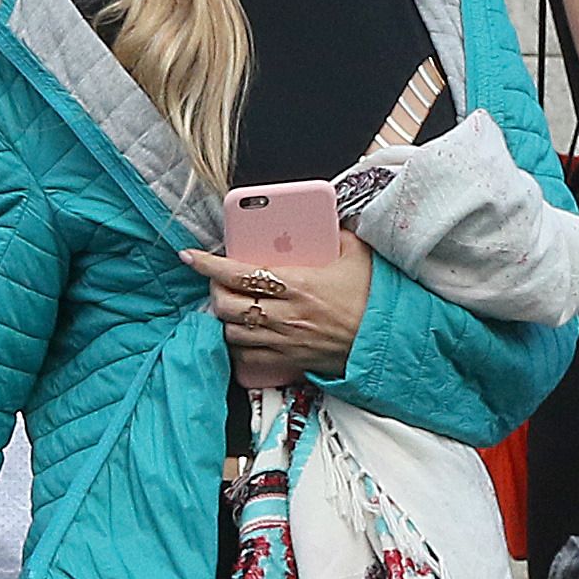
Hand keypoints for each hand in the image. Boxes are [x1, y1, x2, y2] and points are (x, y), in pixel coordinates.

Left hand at [183, 230, 375, 373]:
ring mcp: (285, 340)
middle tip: (215, 282)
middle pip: (227, 305)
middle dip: (213, 292)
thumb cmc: (373, 297)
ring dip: (222, 318)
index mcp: (297, 283)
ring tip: (225, 306)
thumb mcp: (357, 254)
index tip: (189, 256)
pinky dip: (236, 346)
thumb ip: (334, 233)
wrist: (388, 340)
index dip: (208, 265)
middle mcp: (285, 314)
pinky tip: (238, 334)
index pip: (239, 273)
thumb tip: (323, 218)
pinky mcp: (289, 360)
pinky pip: (248, 357)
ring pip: (232, 332)